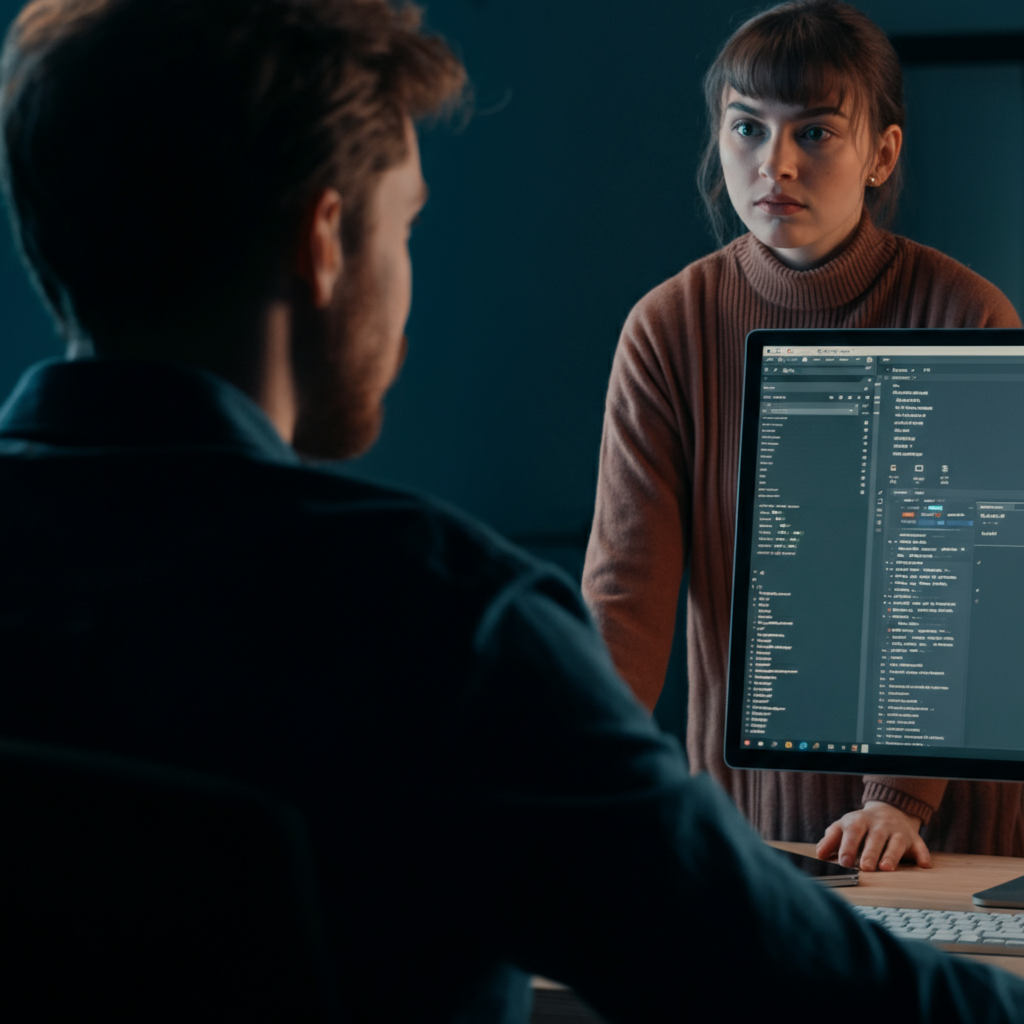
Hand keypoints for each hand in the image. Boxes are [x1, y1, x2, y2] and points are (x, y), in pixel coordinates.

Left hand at [815, 801, 930, 871]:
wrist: (889, 811)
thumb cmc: (861, 825)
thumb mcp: (843, 827)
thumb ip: (831, 840)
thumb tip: (819, 854)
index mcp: (860, 821)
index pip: (853, 831)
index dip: (848, 846)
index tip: (844, 861)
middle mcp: (880, 825)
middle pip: (875, 838)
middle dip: (870, 852)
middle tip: (865, 867)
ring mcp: (898, 831)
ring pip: (896, 843)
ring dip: (892, 855)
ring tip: (886, 868)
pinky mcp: (914, 839)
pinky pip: (920, 847)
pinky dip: (922, 855)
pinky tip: (923, 864)